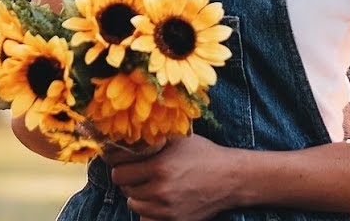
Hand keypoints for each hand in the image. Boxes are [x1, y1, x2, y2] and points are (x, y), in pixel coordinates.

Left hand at [108, 134, 233, 220]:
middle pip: (125, 189)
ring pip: (134, 205)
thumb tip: (124, 138)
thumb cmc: (204, 155)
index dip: (120, 165)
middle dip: (130, 179)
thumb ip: (151, 139)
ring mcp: (167, 210)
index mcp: (159, 167)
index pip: (119, 172)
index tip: (126, 161)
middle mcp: (160, 191)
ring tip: (152, 184)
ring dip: (138, 195)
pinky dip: (149, 210)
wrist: (231, 178)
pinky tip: (158, 199)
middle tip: (141, 171)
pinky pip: (146, 219)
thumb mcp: (178, 139)